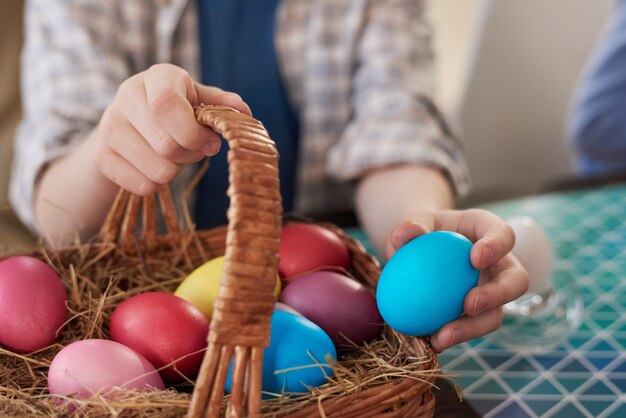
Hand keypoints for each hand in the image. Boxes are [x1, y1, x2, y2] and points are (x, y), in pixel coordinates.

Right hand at [87, 63, 250, 194]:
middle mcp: (127, 95)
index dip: (193, 132)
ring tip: (172, 156)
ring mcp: (109, 126)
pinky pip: (141, 186)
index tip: (212, 144)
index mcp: (157, 77)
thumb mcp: (199, 100)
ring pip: (157, 170)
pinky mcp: (101, 155)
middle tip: (194, 150)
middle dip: (190, 155)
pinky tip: (154, 167)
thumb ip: (222, 106)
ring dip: (175, 171)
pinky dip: (156, 185)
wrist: (129, 125)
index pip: (166, 105)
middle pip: (166, 145)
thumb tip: (244, 113)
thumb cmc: (175, 111)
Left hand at [384, 209, 528, 351]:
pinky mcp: (477, 316)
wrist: (416, 253)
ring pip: (496, 314)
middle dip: (498, 294)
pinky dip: (453, 337)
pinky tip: (432, 343)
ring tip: (444, 336)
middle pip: (516, 280)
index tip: (475, 258)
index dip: (497, 246)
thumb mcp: (413, 225)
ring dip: (473, 328)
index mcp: (488, 232)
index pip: (504, 235)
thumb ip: (409, 228)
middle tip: (469, 304)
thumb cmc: (419, 233)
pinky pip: (470, 330)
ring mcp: (492, 293)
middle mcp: (499, 264)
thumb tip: (400, 236)